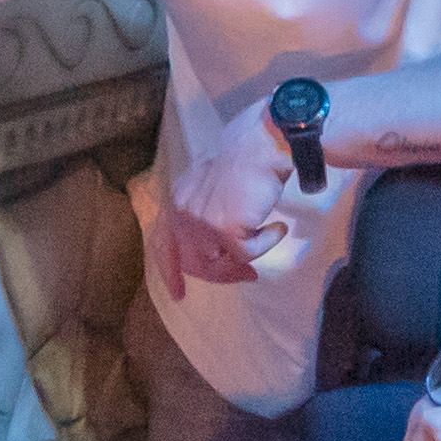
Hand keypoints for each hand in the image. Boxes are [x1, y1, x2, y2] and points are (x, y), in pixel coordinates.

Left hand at [156, 149, 313, 289]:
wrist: (261, 145)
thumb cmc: (244, 160)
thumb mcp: (211, 184)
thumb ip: (204, 211)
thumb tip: (217, 249)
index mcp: (177, 202)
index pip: (163, 245)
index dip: (170, 273)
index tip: (179, 295)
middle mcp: (183, 214)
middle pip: (195, 263)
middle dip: (222, 275)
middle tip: (247, 275)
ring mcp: (202, 223)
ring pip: (220, 264)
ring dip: (244, 263)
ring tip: (264, 249)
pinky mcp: (226, 231)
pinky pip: (248, 254)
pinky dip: (266, 243)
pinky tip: (277, 228)